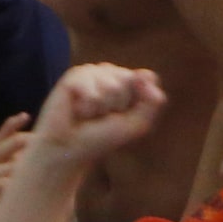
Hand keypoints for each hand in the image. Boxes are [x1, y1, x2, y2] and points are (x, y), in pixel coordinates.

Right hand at [28, 64, 166, 166]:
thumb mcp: (138, 123)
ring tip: (87, 115)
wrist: (69, 149)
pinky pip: (92, 94)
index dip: (137, 101)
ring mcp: (90, 72)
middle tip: (102, 117)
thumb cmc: (101, 137)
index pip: (147, 77)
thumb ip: (153, 100)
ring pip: (112, 87)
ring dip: (101, 109)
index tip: (122, 115)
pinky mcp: (72, 78)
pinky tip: (76, 111)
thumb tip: (143, 73)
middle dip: (119, 105)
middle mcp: (108, 71)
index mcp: (126, 79)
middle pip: (130, 79)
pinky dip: (87, 109)